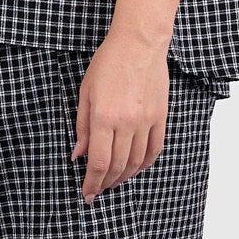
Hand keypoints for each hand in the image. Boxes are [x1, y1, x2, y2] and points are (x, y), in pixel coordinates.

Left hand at [71, 29, 170, 201]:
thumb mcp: (85, 93)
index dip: (91, 183)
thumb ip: (82, 126)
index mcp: (103, 118)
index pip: (97, 162)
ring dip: (123, 177)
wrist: (139, 44)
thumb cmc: (108, 64)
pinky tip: (134, 169)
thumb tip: (78, 154)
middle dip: (105, 183)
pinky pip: (154, 149)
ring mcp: (146, 121)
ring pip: (135, 162)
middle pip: (116, 166)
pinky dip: (144, 164)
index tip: (87, 194)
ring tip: (113, 182)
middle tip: (97, 190)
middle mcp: (126, 123)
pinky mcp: (160, 117)